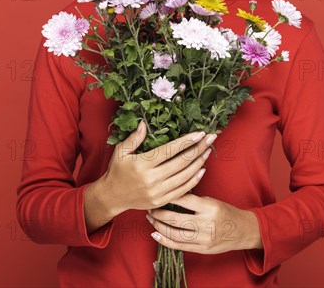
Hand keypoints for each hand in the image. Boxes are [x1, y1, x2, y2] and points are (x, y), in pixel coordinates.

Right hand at [101, 120, 216, 215]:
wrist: (112, 196)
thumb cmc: (118, 170)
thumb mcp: (121, 151)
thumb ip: (134, 138)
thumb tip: (144, 123)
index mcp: (142, 164)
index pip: (169, 150)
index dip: (186, 141)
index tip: (200, 133)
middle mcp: (152, 179)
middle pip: (181, 162)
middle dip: (198, 148)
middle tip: (211, 138)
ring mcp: (158, 192)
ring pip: (185, 176)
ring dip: (199, 163)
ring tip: (208, 151)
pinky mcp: (161, 201)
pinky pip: (182, 190)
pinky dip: (194, 180)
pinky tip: (202, 169)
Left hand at [145, 193, 261, 253]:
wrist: (242, 230)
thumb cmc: (225, 212)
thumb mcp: (212, 200)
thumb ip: (194, 200)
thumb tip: (172, 194)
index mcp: (209, 207)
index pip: (184, 200)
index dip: (169, 196)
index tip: (159, 192)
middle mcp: (206, 224)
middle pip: (175, 219)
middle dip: (159, 213)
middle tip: (150, 207)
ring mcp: (203, 238)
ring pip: (175, 234)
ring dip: (159, 226)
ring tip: (151, 218)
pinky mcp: (202, 249)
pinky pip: (180, 246)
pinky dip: (165, 241)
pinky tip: (155, 234)